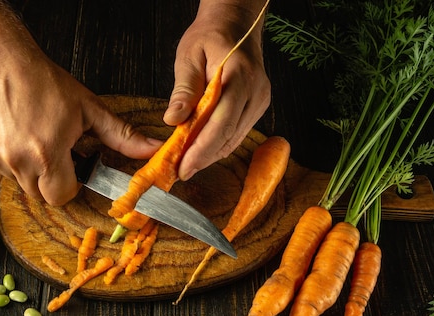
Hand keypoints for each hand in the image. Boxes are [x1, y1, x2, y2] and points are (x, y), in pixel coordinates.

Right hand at [0, 52, 160, 205]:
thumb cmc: (43, 83)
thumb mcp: (89, 109)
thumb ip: (121, 136)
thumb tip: (151, 150)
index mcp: (48, 153)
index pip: (61, 197)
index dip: (69, 185)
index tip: (71, 168)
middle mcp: (19, 161)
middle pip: (40, 194)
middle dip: (51, 179)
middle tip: (54, 150)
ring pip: (20, 183)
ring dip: (30, 169)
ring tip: (33, 138)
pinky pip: (1, 170)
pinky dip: (10, 159)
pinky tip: (15, 134)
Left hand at [163, 1, 270, 180]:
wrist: (236, 25)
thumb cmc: (210, 37)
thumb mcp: (189, 56)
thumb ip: (183, 90)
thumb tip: (172, 120)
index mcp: (240, 76)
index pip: (222, 121)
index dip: (202, 149)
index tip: (183, 166)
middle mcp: (256, 92)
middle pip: (229, 136)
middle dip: (203, 158)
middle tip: (180, 172)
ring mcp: (260, 101)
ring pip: (234, 139)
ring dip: (210, 155)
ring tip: (186, 166)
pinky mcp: (257, 108)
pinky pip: (237, 134)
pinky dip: (218, 145)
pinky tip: (200, 152)